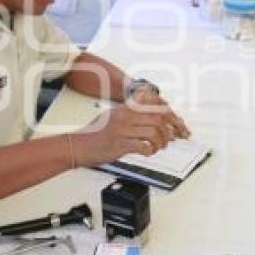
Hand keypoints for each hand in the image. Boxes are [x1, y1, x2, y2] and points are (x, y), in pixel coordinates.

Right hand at [74, 91, 188, 165]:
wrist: (77, 146)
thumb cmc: (95, 134)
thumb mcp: (113, 116)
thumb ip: (132, 114)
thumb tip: (153, 118)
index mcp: (125, 108)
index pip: (153, 101)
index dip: (169, 110)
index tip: (177, 121)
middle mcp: (125, 116)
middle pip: (158, 116)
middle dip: (173, 128)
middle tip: (177, 136)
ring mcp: (122, 130)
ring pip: (154, 131)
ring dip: (162, 141)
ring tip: (160, 147)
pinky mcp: (119, 144)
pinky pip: (142, 146)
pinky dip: (150, 151)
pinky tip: (148, 152)